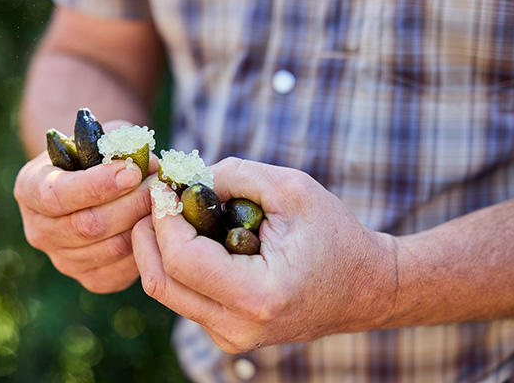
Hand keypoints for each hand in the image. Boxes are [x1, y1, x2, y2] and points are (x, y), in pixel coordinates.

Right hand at [13, 121, 157, 292]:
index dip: (97, 185)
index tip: (132, 171)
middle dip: (131, 204)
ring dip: (144, 223)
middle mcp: (38, 230)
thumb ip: (120, 146)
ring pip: (111, 248)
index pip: (57, 195)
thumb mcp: (101, 138)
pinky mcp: (91, 279)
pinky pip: (123, 269)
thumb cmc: (97, 154)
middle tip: (160, 185)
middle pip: (88, 226)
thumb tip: (148, 164)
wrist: (93, 183)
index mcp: (29, 189)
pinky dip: (146, 247)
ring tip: (165, 200)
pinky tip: (160, 225)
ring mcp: (62, 260)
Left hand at [132, 157, 397, 352]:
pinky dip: (179, 264)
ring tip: (177, 212)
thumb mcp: (292, 189)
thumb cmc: (335, 236)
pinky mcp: (228, 335)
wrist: (364, 287)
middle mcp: (239, 328)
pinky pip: (186, 297)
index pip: (182, 260)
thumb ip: (236, 175)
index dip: (164, 218)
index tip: (164, 186)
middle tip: (157, 198)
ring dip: (161, 248)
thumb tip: (187, 179)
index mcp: (258, 296)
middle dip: (149, 234)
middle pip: (162, 282)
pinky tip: (194, 236)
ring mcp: (232, 338)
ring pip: (169, 292)